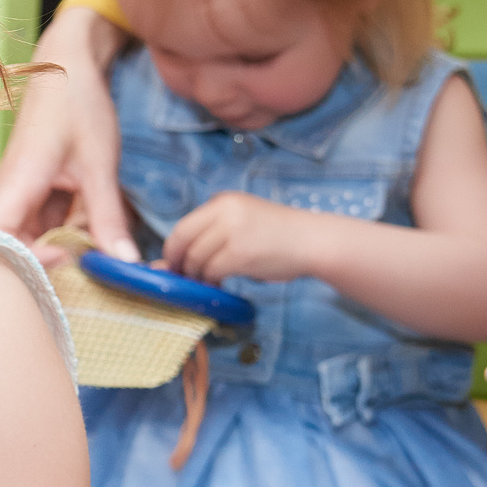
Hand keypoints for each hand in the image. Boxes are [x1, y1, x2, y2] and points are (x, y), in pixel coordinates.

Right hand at [0, 7, 136, 263]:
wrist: (67, 65)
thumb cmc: (76, 105)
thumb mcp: (100, 165)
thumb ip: (108, 218)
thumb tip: (125, 263)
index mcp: (15, 184)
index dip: (26, 262)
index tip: (68, 263)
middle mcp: (6, 192)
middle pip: (14, 246)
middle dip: (52, 261)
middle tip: (93, 269)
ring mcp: (16, 192)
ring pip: (32, 236)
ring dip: (63, 246)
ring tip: (99, 250)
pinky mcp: (29, 190)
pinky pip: (42, 222)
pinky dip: (67, 230)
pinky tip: (95, 231)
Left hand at [162, 192, 311, 284]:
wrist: (313, 240)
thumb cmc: (278, 235)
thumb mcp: (242, 221)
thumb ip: (213, 233)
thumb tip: (175, 258)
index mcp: (223, 201)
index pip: (184, 226)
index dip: (173, 248)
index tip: (173, 263)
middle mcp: (225, 212)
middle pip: (184, 240)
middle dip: (178, 262)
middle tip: (182, 277)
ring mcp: (232, 232)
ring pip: (197, 258)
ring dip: (197, 275)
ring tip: (206, 282)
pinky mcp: (240, 254)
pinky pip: (213, 271)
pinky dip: (211, 281)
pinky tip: (219, 285)